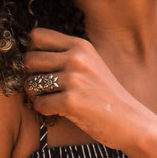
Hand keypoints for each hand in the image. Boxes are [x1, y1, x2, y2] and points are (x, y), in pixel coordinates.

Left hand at [22, 27, 153, 149]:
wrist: (131, 121)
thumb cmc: (104, 95)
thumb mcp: (90, 64)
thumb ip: (65, 55)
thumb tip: (26, 51)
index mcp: (80, 45)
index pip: (36, 36)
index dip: (30, 51)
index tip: (37, 66)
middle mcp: (77, 58)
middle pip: (28, 59)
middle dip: (30, 76)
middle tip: (43, 89)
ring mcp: (74, 79)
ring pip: (30, 84)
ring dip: (37, 96)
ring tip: (53, 101)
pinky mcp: (72, 101)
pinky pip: (39, 104)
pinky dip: (45, 111)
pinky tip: (60, 112)